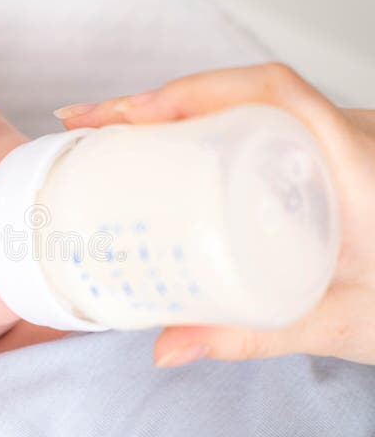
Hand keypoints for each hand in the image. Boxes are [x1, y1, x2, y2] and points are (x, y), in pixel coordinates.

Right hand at [54, 63, 374, 366]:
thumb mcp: (337, 323)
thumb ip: (251, 335)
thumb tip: (167, 346)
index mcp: (352, 164)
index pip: (268, 92)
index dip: (191, 92)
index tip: (129, 116)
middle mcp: (340, 137)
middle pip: (234, 90)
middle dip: (151, 101)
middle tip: (88, 124)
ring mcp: (327, 142)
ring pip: (237, 103)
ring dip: (168, 109)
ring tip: (107, 132)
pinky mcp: (315, 157)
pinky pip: (247, 123)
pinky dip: (194, 126)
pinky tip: (158, 149)